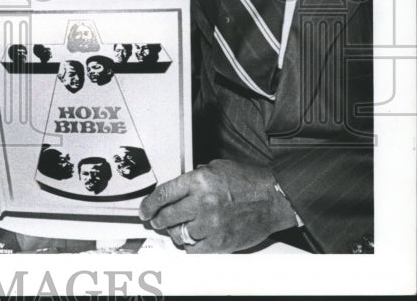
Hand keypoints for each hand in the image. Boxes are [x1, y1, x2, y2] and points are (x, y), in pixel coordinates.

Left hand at [138, 159, 297, 252]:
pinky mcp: (221, 243)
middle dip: (157, 219)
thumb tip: (176, 189)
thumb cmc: (247, 182)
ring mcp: (211, 224)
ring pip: (178, 234)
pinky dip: (190, 245)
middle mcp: (202, 202)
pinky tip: (192, 239)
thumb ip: (194, 177)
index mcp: (199, 181)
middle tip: (156, 221)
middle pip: (166, 215)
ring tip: (176, 229)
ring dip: (174, 232)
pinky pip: (194, 249)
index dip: (149, 204)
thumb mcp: (216, 168)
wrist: (274, 199)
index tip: (144, 210)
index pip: (163, 194)